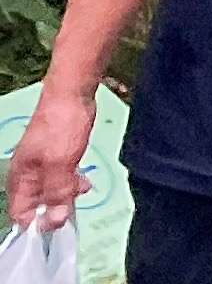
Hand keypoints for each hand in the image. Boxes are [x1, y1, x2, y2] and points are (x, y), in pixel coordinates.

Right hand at [7, 87, 91, 230]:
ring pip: (51, 191)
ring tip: (83, 188)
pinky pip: (61, 177)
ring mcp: (41, 165)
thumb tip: (53, 222)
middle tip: (74, 203)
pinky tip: (84, 181)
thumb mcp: (60, 165)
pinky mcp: (56, 156)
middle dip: (56, 208)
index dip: (38, 223)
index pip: (20, 214)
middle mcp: (27, 175)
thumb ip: (57, 193)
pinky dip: (71, 182)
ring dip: (66, 194)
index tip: (59, 224)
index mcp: (20, 179)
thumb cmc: (62, 128)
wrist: (72, 94)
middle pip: (37, 204)